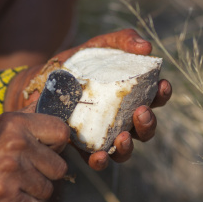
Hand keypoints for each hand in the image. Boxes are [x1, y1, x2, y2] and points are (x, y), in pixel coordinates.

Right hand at [0, 105, 68, 201]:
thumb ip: (25, 116)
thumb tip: (48, 99)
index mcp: (14, 122)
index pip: (61, 132)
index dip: (56, 146)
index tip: (43, 152)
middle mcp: (14, 143)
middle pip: (59, 167)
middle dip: (44, 175)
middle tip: (20, 173)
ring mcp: (9, 170)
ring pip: (47, 190)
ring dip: (31, 193)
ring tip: (9, 185)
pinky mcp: (4, 195)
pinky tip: (4, 199)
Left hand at [11, 29, 171, 169]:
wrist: (40, 81)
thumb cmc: (75, 63)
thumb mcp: (97, 46)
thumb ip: (121, 41)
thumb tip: (146, 46)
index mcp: (130, 95)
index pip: (154, 97)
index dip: (162, 94)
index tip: (162, 85)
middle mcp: (121, 119)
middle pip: (144, 128)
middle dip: (148, 123)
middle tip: (141, 112)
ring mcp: (104, 135)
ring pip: (125, 149)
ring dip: (129, 146)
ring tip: (123, 138)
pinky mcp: (84, 147)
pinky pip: (97, 159)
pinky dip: (101, 160)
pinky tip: (99, 156)